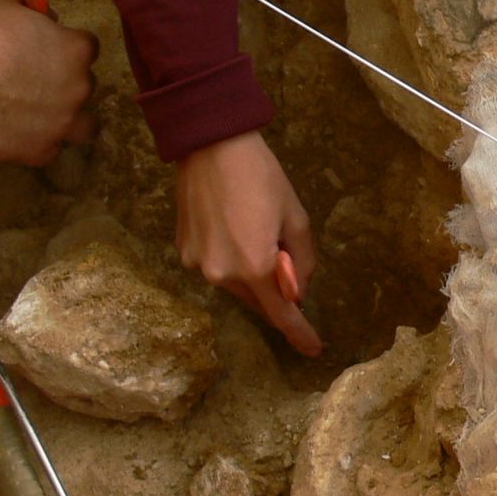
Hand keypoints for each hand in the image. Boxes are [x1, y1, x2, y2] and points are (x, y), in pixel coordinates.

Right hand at [0, 0, 97, 163]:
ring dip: (67, 118)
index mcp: (75, 48)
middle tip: (28, 79)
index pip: (86, 45)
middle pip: (83, 83)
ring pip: (84, 124)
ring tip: (39, 114)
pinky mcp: (41, 151)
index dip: (63, 44)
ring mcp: (64, 122)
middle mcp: (80, 87)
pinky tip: (15, 133)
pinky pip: (49, 148)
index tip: (42, 46)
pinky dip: (37, 142)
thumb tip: (38, 11)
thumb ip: (24, 3)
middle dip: (63, 80)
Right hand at [175, 131, 321, 356]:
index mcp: (254, 267)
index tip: (313, 349)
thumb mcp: (296, 218)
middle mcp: (222, 274)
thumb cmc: (261, 177)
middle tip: (286, 260)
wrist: (210, 146)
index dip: (300, 334)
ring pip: (236, 286)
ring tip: (256, 233)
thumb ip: (302, 261)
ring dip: (252, 275)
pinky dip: (231, 261)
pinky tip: (233, 229)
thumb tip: (298, 289)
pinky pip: (216, 268)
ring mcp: (198, 265)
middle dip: (276, 293)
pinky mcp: (184, 252)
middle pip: (258, 301)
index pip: (282, 315)